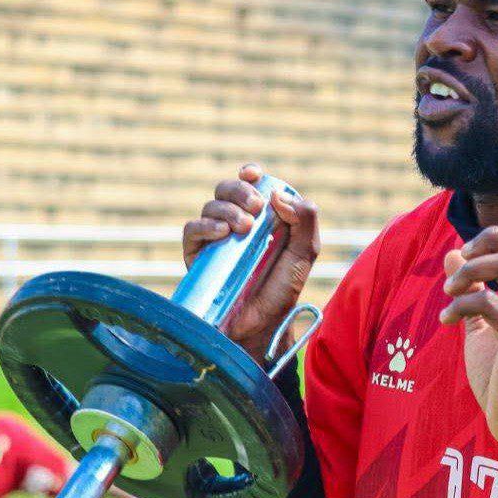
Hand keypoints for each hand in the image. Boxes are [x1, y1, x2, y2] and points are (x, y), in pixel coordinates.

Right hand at [182, 163, 319, 363]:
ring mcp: (214, 238)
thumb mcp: (305, 252)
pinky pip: (192, 230)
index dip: (249, 174)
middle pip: (226, 190)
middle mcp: (236, 223)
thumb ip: (305, 220)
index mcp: (261, 217)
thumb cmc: (284, 288)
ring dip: (227, 210)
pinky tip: (223, 234)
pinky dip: (205, 226)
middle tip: (256, 208)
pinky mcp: (196, 255)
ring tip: (243, 228)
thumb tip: (278, 194)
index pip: (250, 184)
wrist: (263, 323)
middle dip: (240, 191)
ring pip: (210, 206)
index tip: (254, 175)